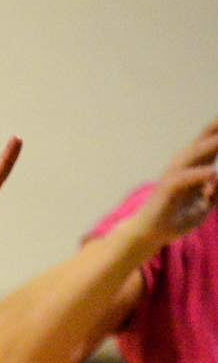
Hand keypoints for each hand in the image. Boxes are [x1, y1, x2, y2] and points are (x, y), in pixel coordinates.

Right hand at [132, 114, 217, 243]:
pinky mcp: (165, 190)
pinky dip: (197, 175)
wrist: (151, 233)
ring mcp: (172, 176)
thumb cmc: (177, 217)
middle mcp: (182, 165)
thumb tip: (216, 179)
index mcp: (194, 166)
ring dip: (210, 145)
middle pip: (202, 141)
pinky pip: (182, 179)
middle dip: (216, 129)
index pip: (210, 142)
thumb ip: (215, 193)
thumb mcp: (205, 206)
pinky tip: (211, 173)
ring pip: (192, 155)